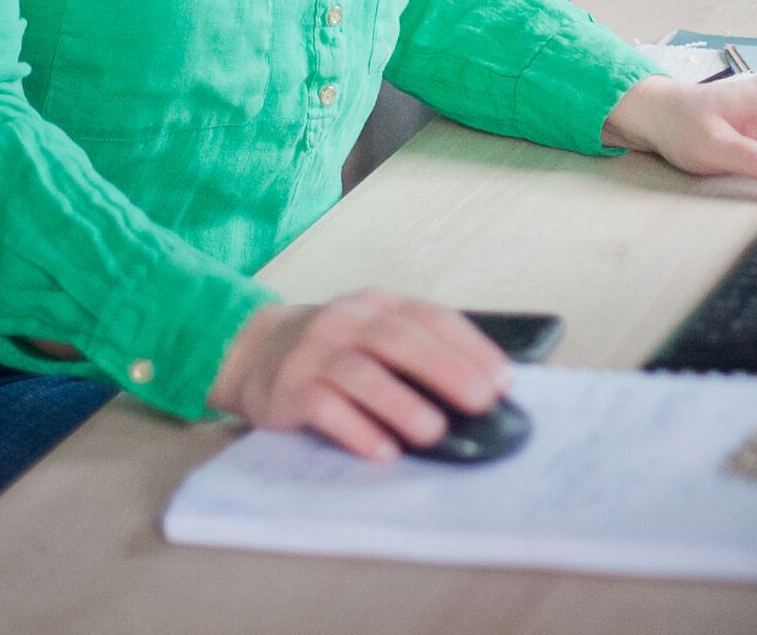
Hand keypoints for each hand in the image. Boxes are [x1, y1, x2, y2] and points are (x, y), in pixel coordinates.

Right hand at [206, 290, 509, 460]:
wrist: (252, 350)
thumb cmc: (334, 350)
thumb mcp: (373, 334)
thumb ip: (416, 351)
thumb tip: (480, 389)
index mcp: (379, 305)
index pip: (431, 318)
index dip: (470, 347)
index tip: (503, 379)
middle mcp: (347, 322)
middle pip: (399, 339)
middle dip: (444, 369)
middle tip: (480, 400)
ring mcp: (314, 354)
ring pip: (361, 373)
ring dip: (401, 403)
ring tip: (434, 431)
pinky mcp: (288, 389)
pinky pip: (323, 407)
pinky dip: (355, 429)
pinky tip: (382, 451)